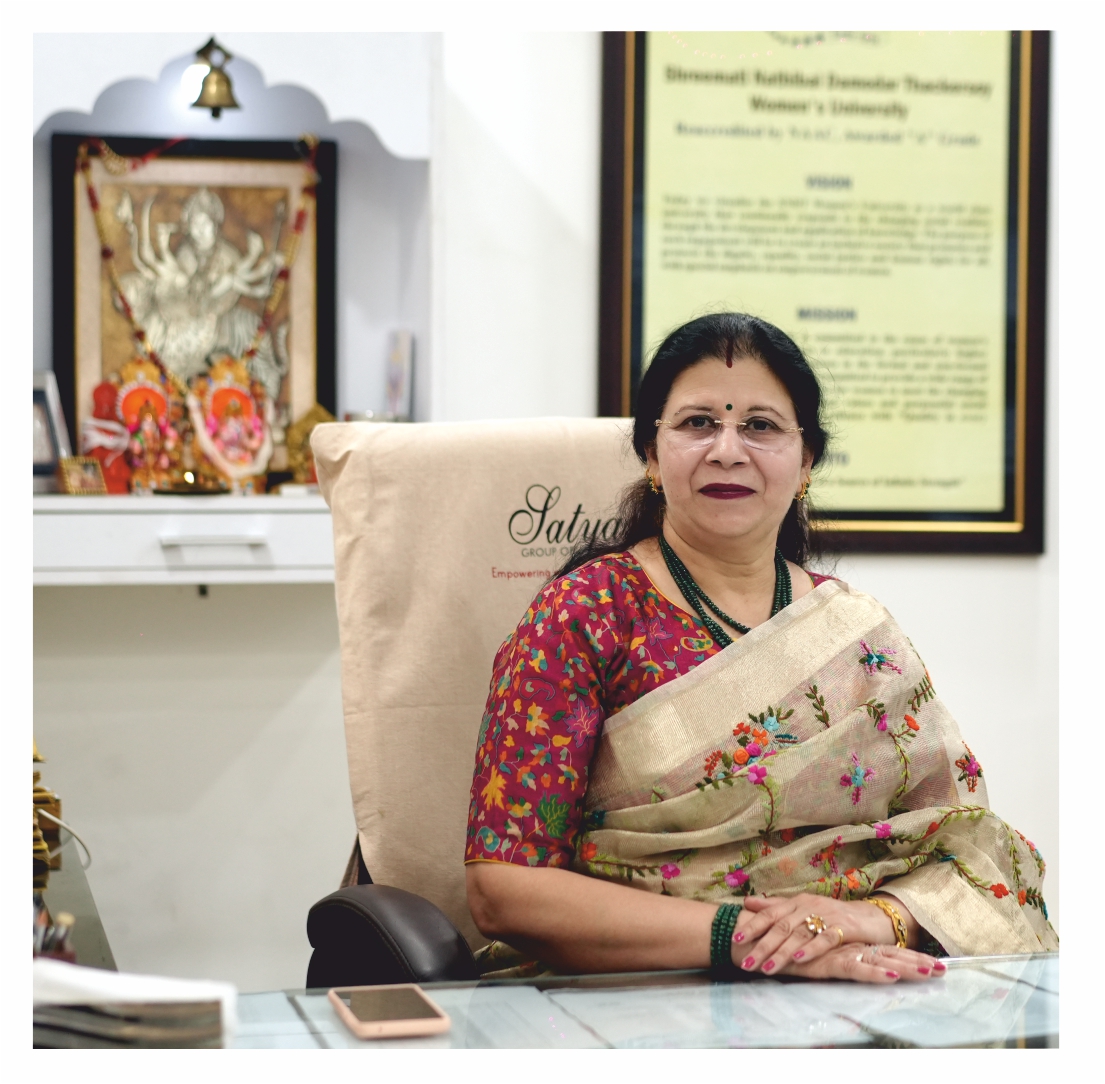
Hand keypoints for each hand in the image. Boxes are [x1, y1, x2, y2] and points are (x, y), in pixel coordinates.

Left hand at [730, 893, 917, 976]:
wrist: (871, 917)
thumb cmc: (833, 915)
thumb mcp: (803, 908)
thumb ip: (776, 906)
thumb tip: (747, 902)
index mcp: (797, 902)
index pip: (771, 913)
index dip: (753, 925)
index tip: (735, 938)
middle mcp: (809, 906)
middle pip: (781, 927)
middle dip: (762, 946)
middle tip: (746, 962)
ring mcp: (826, 916)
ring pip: (799, 934)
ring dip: (781, 952)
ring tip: (766, 968)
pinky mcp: (843, 929)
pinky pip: (825, 939)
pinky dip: (811, 949)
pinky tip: (799, 959)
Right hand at [784, 942, 944, 983]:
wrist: (761, 941)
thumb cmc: (787, 947)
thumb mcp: (815, 950)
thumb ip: (831, 951)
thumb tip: (851, 956)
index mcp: (850, 944)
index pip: (886, 949)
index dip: (910, 955)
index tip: (935, 962)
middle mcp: (850, 946)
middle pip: (890, 954)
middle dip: (917, 962)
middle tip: (944, 970)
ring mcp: (842, 953)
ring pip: (880, 960)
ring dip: (906, 966)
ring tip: (929, 973)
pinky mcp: (830, 962)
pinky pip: (857, 969)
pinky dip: (875, 973)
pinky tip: (893, 976)